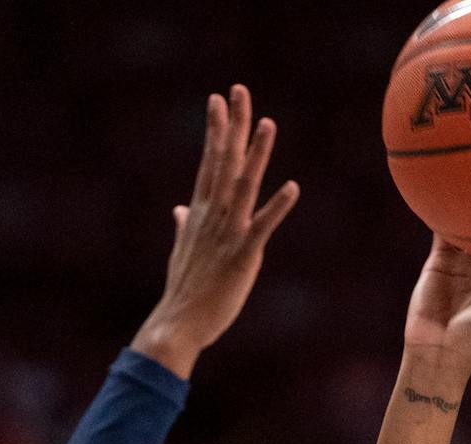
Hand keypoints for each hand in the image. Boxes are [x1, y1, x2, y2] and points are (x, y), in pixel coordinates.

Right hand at [132, 84, 300, 378]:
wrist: (177, 324)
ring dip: (257, 154)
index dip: (216, 130)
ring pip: (243, 186)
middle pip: (224, 162)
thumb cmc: (183, 291)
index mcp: (200, 214)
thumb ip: (184, 225)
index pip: (209, 163)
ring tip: (268, 124)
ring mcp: (226, 234)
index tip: (218, 101)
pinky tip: (292, 187)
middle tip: (238, 91)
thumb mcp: (182, 251)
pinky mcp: (242, 257)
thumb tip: (179, 209)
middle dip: (232, 125)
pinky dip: (277, 207)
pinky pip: (262, 227)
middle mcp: (212, 217)